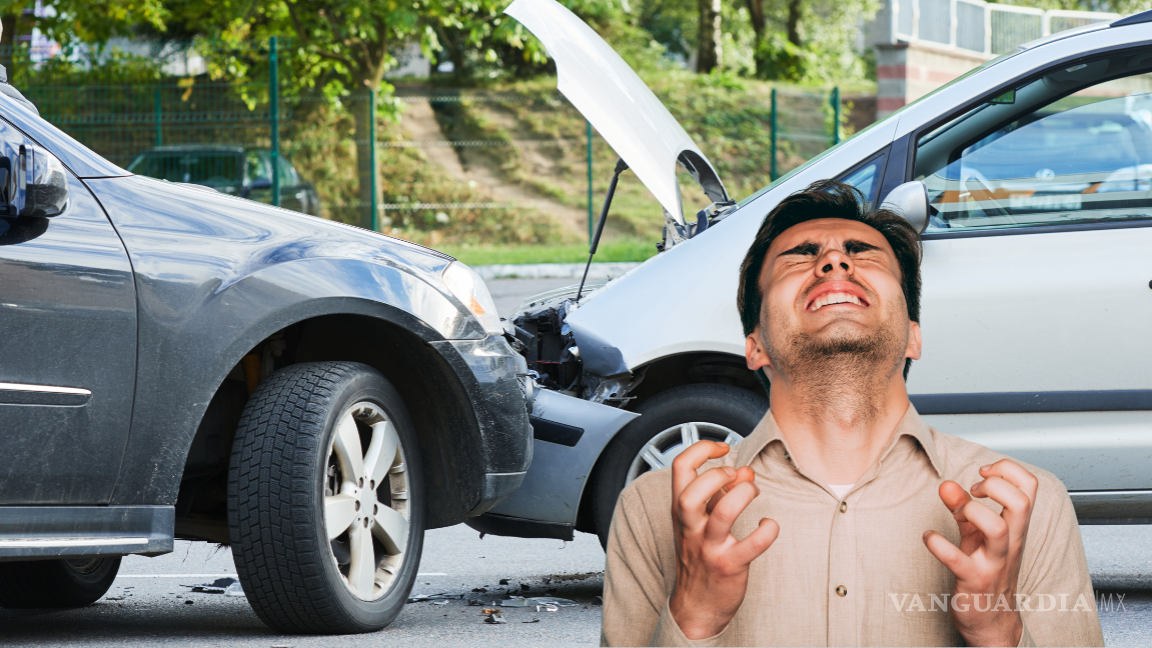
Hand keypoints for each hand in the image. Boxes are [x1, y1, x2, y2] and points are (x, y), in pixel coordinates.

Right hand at [667, 440, 779, 639]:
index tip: (722, 448)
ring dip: (743, 494)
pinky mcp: (730, 566)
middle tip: (735, 476)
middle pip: (691, 491)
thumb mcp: (701, 522)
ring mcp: (709, 547)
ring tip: (753, 492)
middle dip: (718, 474)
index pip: (679, 467)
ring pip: (722, 513)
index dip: (701, 448)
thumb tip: (745, 471)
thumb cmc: (699, 559)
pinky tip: (769, 525)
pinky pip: (753, 545)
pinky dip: (767, 530)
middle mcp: (691, 527)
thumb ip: (720, 494)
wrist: (696, 606)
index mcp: (681, 511)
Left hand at [923, 460, 1038, 646]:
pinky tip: (929, 537)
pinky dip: (938, 544)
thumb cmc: (987, 571)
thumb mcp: (976, 535)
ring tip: (957, 512)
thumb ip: (963, 508)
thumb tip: (947, 484)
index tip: (982, 475)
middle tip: (974, 491)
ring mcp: (994, 563)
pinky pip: (957, 560)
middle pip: (1021, 503)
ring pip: (997, 529)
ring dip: (971, 511)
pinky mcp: (973, 581)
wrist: (992, 619)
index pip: (1029, 486)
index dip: (1006, 470)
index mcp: (1016, 528)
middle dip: (995, 485)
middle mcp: (1010, 543)